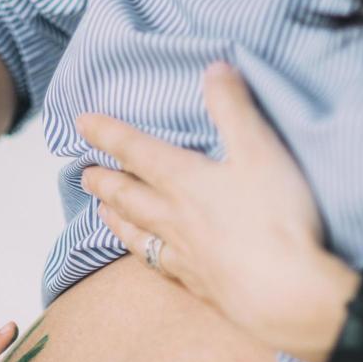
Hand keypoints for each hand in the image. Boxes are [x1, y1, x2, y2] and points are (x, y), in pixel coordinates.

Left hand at [76, 62, 356, 360]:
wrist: (282, 293)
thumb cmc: (273, 218)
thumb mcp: (260, 150)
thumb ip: (234, 109)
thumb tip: (214, 68)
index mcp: (185, 181)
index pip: (137, 151)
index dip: (108, 133)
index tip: (81, 122)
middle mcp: (174, 218)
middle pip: (129, 196)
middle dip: (105, 181)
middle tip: (83, 174)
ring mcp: (184, 255)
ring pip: (139, 234)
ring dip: (116, 220)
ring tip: (100, 214)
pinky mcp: (200, 285)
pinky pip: (162, 267)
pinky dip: (147, 257)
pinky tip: (150, 259)